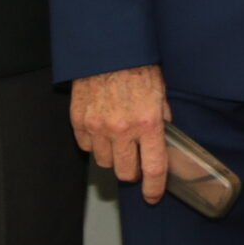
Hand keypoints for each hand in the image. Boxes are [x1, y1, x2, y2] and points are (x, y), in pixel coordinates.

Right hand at [72, 66, 173, 203]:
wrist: (106, 48)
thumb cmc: (137, 66)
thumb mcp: (160, 92)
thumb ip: (162, 119)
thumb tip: (164, 140)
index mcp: (148, 122)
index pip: (153, 168)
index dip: (154, 188)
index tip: (153, 196)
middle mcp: (122, 129)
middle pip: (125, 172)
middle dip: (133, 172)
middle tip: (136, 162)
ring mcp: (97, 126)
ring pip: (104, 162)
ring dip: (113, 157)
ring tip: (119, 141)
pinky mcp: (79, 121)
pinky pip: (87, 147)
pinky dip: (95, 144)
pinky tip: (103, 130)